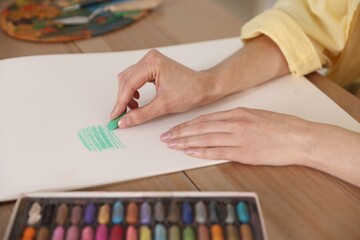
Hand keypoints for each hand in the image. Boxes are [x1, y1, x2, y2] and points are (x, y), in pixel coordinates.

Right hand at [110, 49, 220, 127]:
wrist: (205, 87)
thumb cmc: (190, 92)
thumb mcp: (163, 106)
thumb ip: (141, 114)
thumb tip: (124, 122)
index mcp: (152, 63)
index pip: (129, 84)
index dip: (120, 103)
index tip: (114, 117)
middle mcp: (149, 58)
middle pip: (126, 80)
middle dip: (122, 99)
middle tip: (121, 117)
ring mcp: (151, 61)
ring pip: (129, 79)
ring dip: (127, 95)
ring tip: (132, 110)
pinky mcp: (152, 66)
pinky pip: (135, 77)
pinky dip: (133, 90)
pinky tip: (138, 101)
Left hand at [160, 107, 316, 165]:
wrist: (299, 137)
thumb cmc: (280, 126)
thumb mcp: (256, 115)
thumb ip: (237, 119)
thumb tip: (219, 124)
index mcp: (237, 113)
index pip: (205, 118)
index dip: (187, 124)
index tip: (175, 128)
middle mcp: (234, 123)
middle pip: (200, 128)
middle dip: (180, 132)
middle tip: (165, 137)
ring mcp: (238, 138)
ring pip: (205, 139)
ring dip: (186, 142)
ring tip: (171, 145)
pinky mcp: (244, 153)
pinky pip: (218, 152)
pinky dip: (202, 152)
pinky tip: (190, 152)